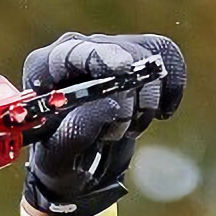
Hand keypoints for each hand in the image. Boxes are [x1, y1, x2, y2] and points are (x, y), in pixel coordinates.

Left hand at [22, 33, 186, 215]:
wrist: (79, 166)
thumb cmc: (59, 162)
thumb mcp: (58, 159)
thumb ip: (76, 132)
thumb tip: (110, 103)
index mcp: (44, 69)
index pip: (74, 52)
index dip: (101, 57)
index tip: (124, 68)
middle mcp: (76, 49)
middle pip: (120, 53)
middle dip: (127, 100)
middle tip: (115, 134)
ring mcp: (106, 49)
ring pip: (146, 57)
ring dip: (144, 104)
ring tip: (123, 130)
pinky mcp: (134, 56)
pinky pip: (165, 54)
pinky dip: (171, 85)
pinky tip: (163, 112)